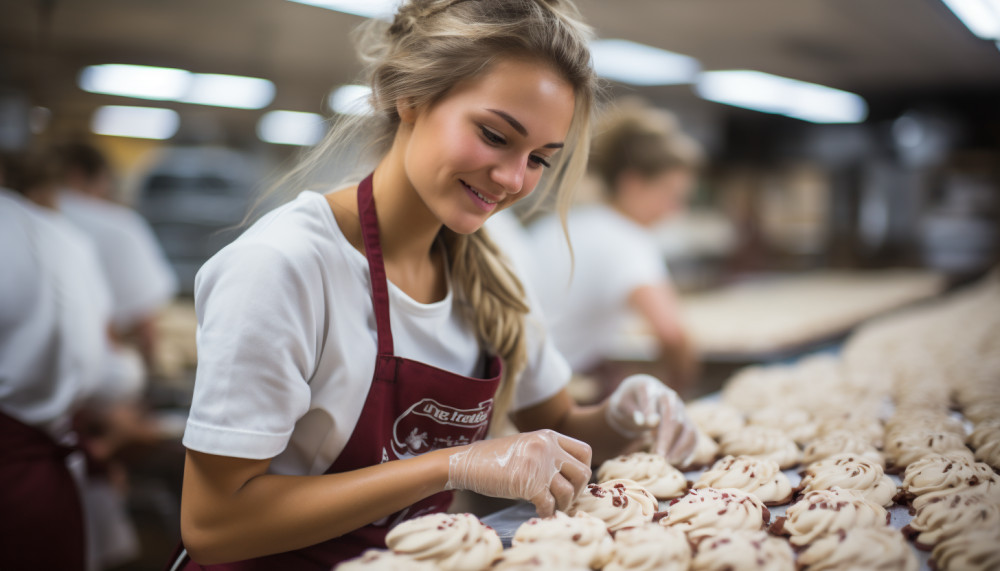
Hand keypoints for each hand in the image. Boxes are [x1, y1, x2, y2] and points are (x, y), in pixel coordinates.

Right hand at [445, 429, 591, 516]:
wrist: (467, 462)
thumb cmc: (494, 458)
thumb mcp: (526, 445)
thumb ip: (547, 454)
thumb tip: (569, 477)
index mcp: (548, 436)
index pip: (584, 451)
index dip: (583, 470)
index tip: (574, 482)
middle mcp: (547, 447)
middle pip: (583, 472)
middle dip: (577, 490)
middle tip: (565, 499)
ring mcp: (539, 465)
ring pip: (568, 491)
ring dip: (563, 504)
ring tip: (552, 508)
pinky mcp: (528, 484)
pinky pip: (549, 505)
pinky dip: (547, 513)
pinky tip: (541, 514)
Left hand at [604, 374, 695, 464]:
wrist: (640, 399)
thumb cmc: (628, 403)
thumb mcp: (622, 404)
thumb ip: (631, 411)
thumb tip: (642, 421)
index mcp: (649, 387)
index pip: (650, 397)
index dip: (650, 410)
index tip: (648, 424)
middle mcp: (669, 397)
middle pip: (673, 418)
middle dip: (666, 438)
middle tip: (658, 456)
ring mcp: (681, 410)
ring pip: (688, 429)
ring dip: (679, 448)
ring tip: (666, 462)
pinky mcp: (687, 423)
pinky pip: (694, 438)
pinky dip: (688, 452)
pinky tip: (678, 463)